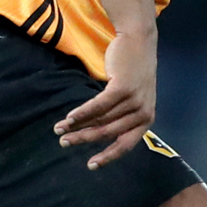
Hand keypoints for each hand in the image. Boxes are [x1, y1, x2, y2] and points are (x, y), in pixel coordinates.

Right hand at [55, 31, 155, 169]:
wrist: (138, 41)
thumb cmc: (132, 71)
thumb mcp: (131, 97)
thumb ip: (120, 115)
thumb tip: (94, 133)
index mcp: (146, 120)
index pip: (125, 145)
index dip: (107, 157)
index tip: (91, 165)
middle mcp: (143, 113)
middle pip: (108, 132)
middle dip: (84, 140)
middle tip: (64, 143)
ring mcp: (135, 101)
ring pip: (100, 119)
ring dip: (77, 125)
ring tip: (60, 129)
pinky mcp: (124, 88)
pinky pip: (98, 105)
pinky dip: (82, 113)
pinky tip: (69, 118)